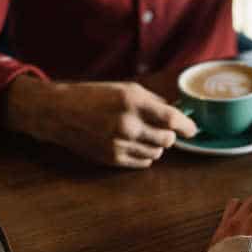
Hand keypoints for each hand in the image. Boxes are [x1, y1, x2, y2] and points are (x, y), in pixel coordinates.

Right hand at [6, 76, 197, 167]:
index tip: (192, 129)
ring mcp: (119, 144)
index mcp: (132, 101)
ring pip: (158, 152)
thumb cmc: (94, 97)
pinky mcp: (113, 159)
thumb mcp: (125, 88)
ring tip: (141, 134)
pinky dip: (144, 154)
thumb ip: (153, 101)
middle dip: (169, 135)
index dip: (187, 126)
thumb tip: (177, 112)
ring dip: (156, 145)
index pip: (172, 119)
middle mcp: (127, 124)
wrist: (59, 113)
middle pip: (168, 139)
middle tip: (160, 129)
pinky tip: (133, 144)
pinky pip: (144, 162)